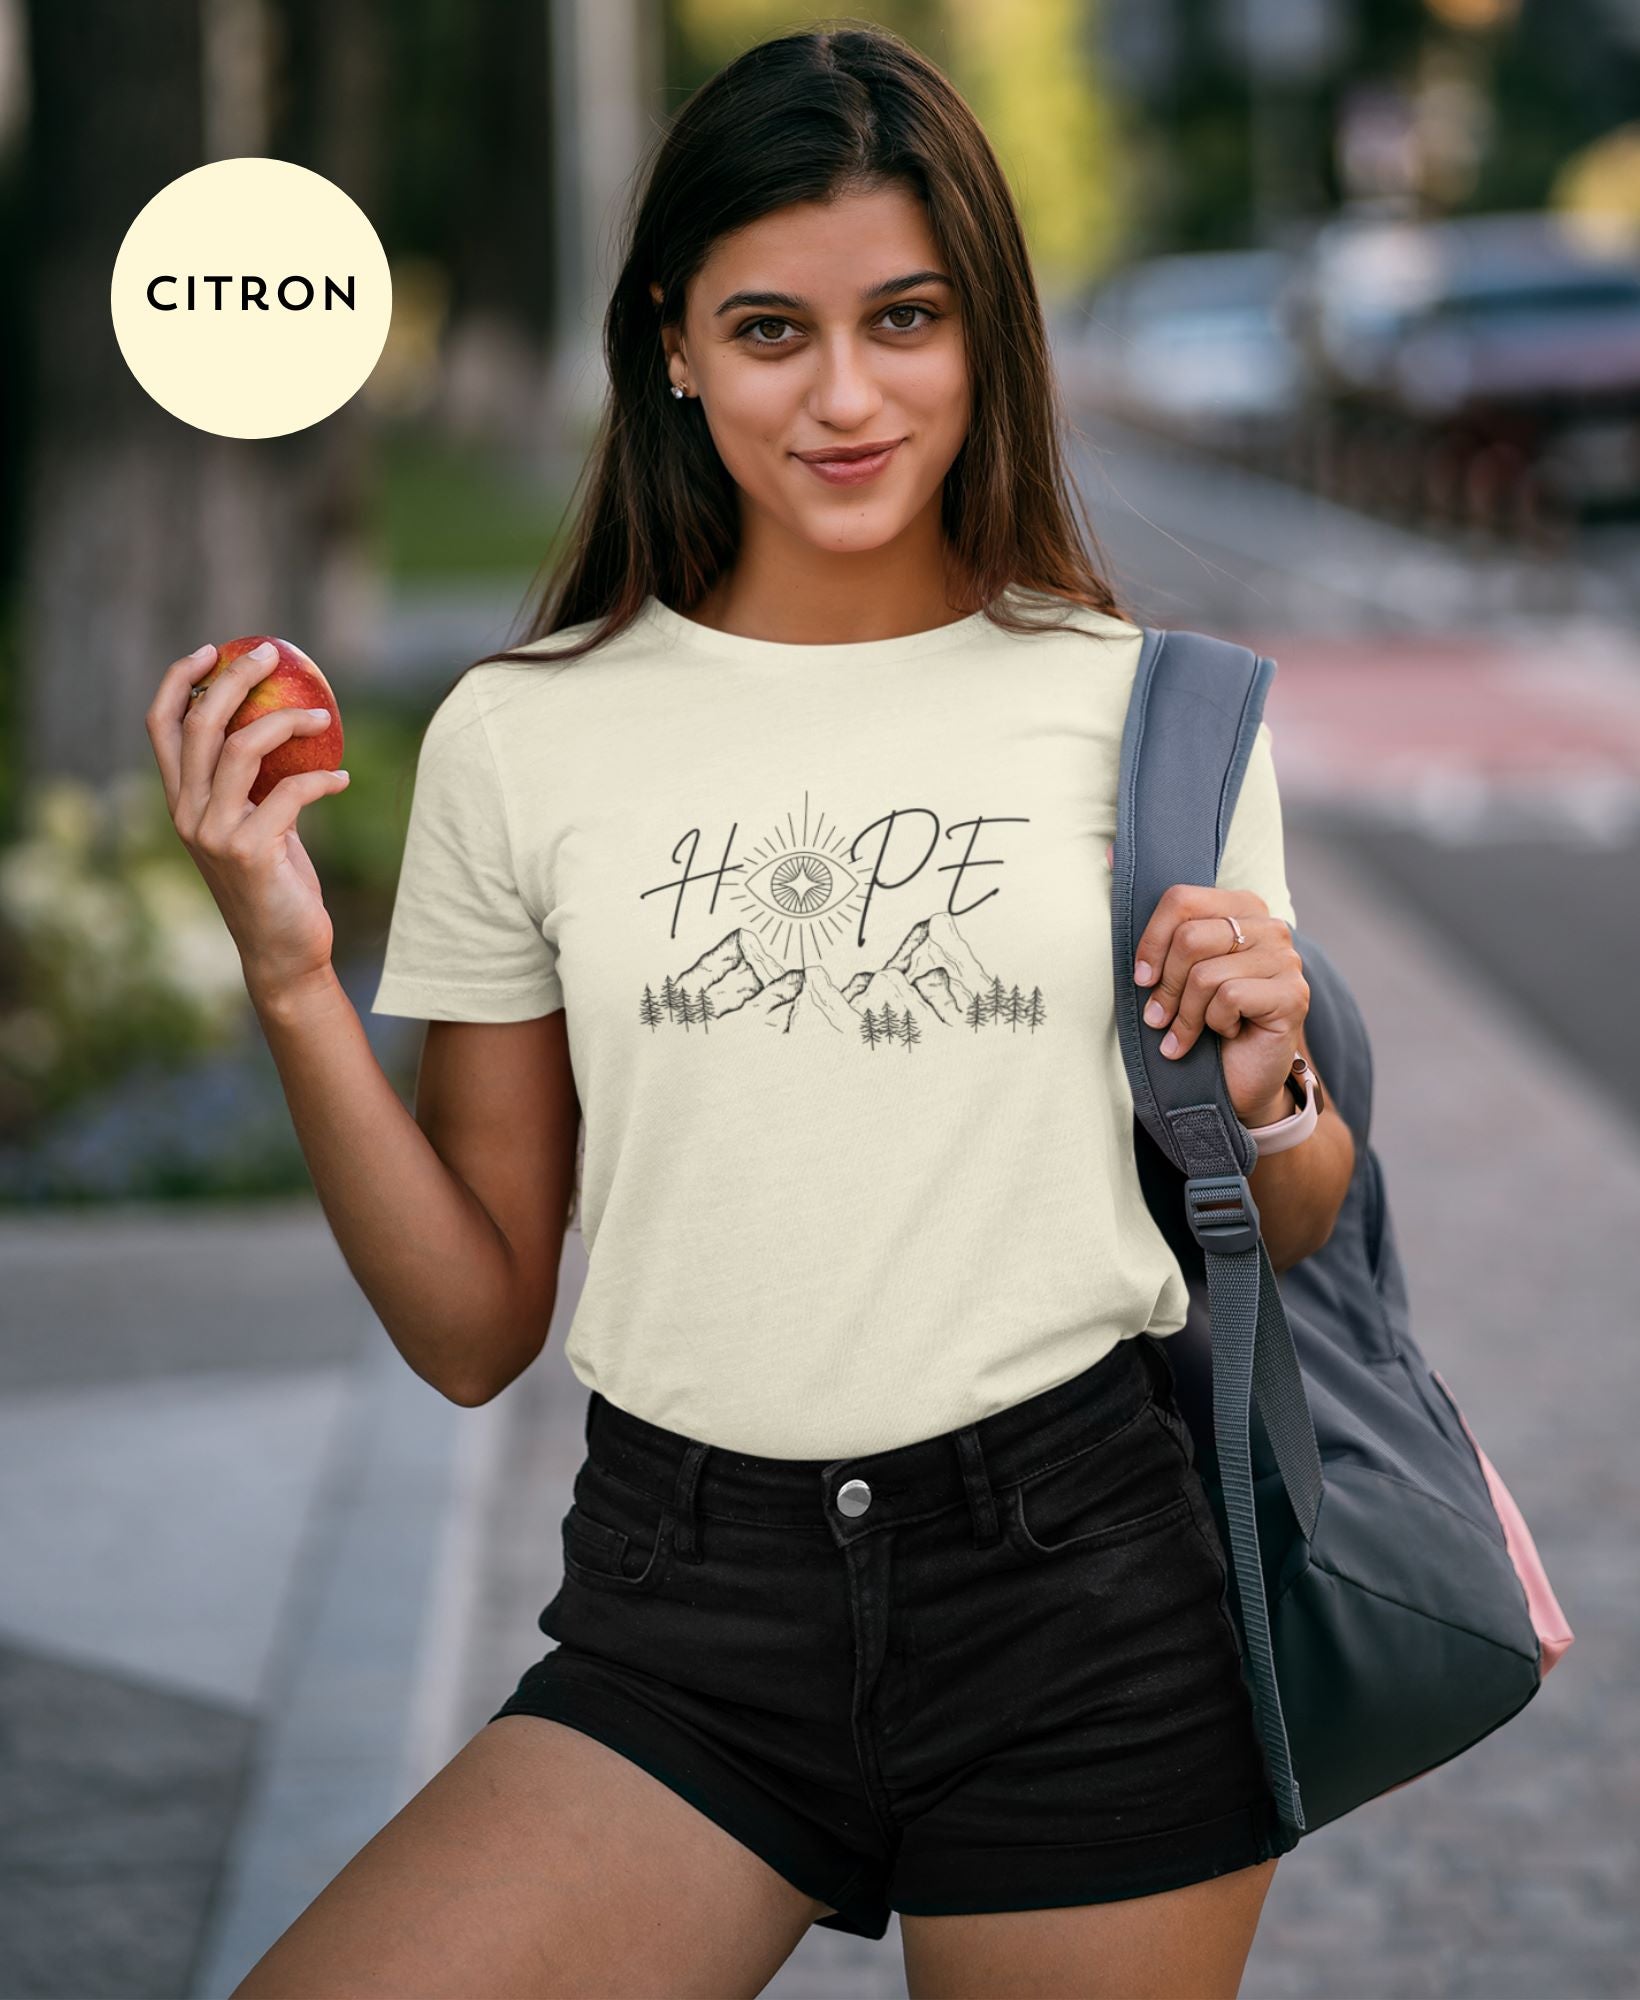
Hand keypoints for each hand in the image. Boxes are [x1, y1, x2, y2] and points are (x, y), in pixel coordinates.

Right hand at [145, 640, 350, 1003]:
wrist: (284, 949)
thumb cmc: (277, 883)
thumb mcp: (257, 824)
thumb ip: (253, 785)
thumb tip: (281, 726)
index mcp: (181, 802)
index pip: (162, 727)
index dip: (179, 681)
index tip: (211, 650)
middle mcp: (186, 813)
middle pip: (200, 723)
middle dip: (234, 678)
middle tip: (271, 653)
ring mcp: (212, 832)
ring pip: (242, 747)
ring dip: (287, 720)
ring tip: (322, 714)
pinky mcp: (248, 851)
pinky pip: (290, 791)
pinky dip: (321, 778)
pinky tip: (342, 778)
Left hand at [1131, 880, 1306, 1128]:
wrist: (1236, 1080)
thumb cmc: (1199, 1019)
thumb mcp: (1170, 967)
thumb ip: (1150, 919)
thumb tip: (1107, 853)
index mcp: (1240, 907)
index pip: (1180, 899)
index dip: (1151, 943)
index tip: (1142, 979)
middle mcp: (1270, 925)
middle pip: (1190, 938)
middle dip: (1166, 987)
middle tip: (1160, 1017)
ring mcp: (1287, 959)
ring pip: (1205, 974)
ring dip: (1186, 1014)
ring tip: (1187, 1033)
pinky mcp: (1293, 995)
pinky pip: (1228, 999)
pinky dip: (1213, 1025)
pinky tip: (1225, 1035)